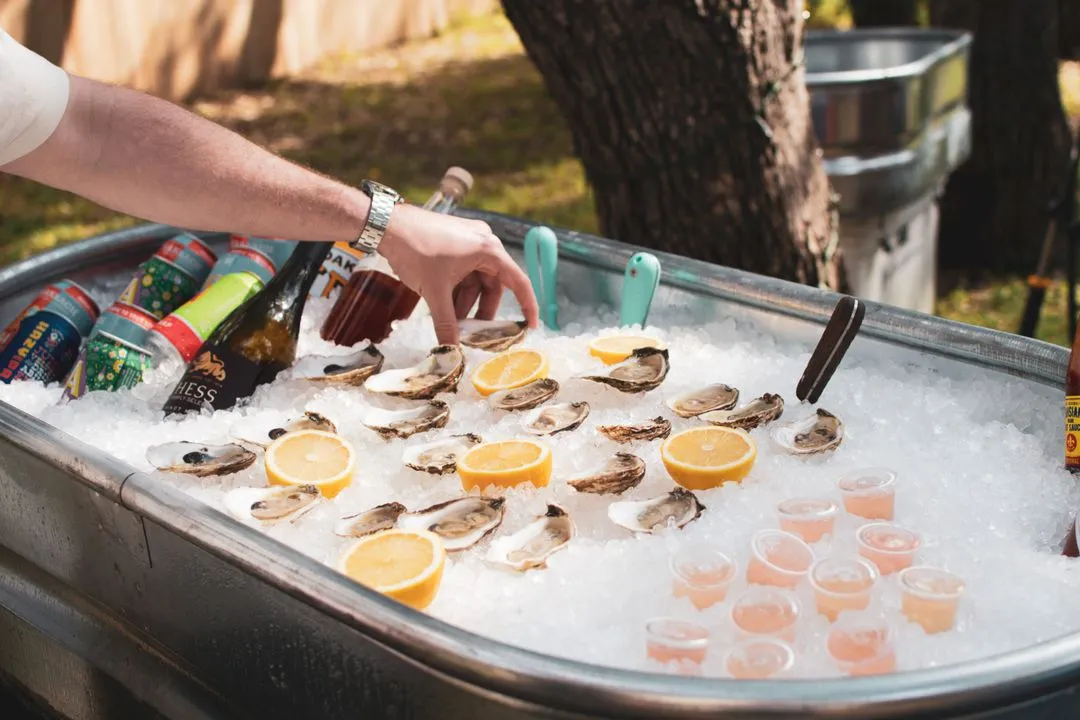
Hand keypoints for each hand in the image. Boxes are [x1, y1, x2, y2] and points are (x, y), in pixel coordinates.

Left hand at [378, 204, 539, 343]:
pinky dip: (456, 291)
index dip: (528, 305)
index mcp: (488, 249)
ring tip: (451, 322)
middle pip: (493, 285)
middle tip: (474, 334)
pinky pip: (463, 273)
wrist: (386, 226)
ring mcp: (468, 241)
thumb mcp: (434, 292)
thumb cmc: (415, 250)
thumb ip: (446, 323)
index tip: (530, 326)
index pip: (518, 281)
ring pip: (476, 281)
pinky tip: (444, 308)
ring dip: (466, 303)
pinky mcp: (454, 243)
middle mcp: (483, 242)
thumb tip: (451, 351)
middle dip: (482, 310)